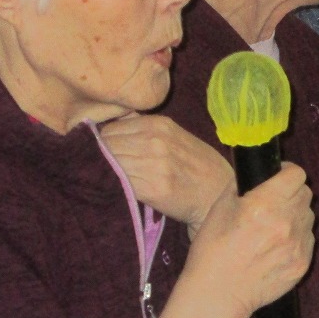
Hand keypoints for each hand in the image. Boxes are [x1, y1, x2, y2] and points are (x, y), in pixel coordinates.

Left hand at [100, 114, 233, 235]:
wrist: (218, 195)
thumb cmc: (197, 166)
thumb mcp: (176, 136)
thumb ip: (146, 128)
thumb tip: (113, 122)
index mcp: (158, 124)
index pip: (111, 128)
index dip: (103, 142)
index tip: (103, 154)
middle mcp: (155, 141)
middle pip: (107, 145)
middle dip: (100, 157)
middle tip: (101, 169)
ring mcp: (153, 164)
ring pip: (109, 163)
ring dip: (104, 172)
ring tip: (108, 180)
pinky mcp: (153, 188)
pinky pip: (119, 183)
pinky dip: (113, 186)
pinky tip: (118, 189)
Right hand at [183, 163, 314, 317]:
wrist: (218, 293)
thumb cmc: (212, 250)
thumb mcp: (220, 206)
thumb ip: (243, 185)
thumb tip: (258, 173)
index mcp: (265, 204)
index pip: (297, 175)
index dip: (288, 172)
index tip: (280, 176)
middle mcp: (286, 222)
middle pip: (305, 194)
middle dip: (291, 193)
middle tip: (275, 203)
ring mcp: (297, 245)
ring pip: (308, 217)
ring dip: (295, 216)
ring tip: (274, 228)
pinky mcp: (302, 264)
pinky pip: (307, 241)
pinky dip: (296, 239)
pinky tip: (276, 248)